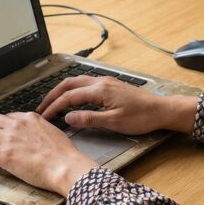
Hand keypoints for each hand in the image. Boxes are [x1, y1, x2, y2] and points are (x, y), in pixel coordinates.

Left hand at [0, 112, 96, 195]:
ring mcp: (9, 139)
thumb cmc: (64, 155)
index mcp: (30, 118)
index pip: (9, 117)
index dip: (0, 125)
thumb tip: (36, 136)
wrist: (65, 166)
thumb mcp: (53, 132)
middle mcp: (17, 125)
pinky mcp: (3, 155)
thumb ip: (40, 130)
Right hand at [37, 75, 197, 134]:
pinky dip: (73, 90)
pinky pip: (86, 84)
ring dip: (62, 91)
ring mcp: (106, 82)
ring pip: (77, 82)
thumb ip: (89, 119)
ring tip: (52, 103)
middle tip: (42, 108)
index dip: (54, 106)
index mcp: (100, 90)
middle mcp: (101, 82)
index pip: (69, 96)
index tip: (44, 116)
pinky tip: (72, 99)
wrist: (161, 110)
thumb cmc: (142, 117)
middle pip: (69, 84)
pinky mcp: (111, 86)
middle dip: (53, 95)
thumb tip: (68, 118)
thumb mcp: (114, 122)